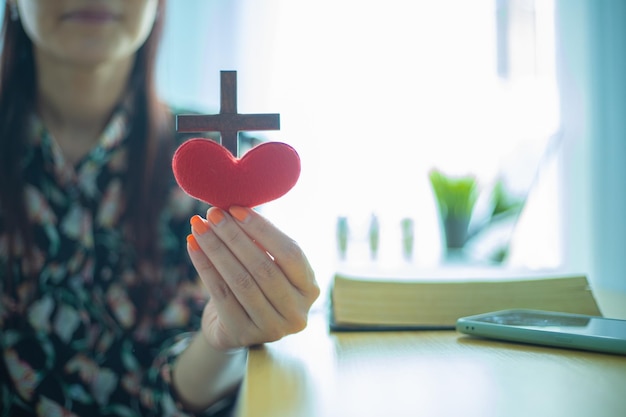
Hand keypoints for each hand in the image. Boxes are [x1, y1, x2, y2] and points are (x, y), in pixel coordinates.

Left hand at [187, 206, 318, 350]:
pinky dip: (205, 267)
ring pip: (240, 281)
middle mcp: (297, 312)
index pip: (290, 253)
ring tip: (199, 227)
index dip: (263, 230)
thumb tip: (233, 210)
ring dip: (216, 249)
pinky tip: (193, 247)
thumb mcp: (267, 264)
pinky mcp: (244, 335)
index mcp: (310, 288)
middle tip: (213, 214)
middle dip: (234, 236)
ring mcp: (272, 328)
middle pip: (263, 268)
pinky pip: (220, 295)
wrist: (234, 327)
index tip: (236, 209)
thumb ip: (260, 242)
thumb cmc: (254, 285)